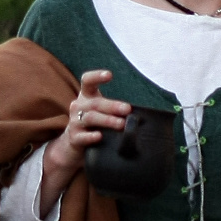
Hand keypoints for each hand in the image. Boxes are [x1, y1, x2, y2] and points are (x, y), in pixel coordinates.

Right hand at [41, 70, 128, 212]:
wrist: (74, 145)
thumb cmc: (95, 124)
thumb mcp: (103, 112)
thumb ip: (118, 109)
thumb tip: (147, 112)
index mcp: (87, 97)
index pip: (87, 81)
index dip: (96, 76)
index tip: (109, 75)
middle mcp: (79, 106)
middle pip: (95, 103)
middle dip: (112, 105)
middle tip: (128, 109)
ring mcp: (74, 122)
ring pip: (90, 118)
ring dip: (107, 120)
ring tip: (121, 124)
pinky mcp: (74, 138)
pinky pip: (82, 136)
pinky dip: (91, 136)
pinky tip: (100, 136)